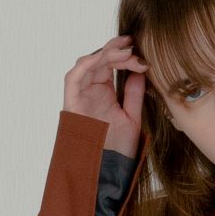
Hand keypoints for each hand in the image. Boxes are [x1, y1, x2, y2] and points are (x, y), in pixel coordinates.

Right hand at [63, 36, 146, 159]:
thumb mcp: (132, 117)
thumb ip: (134, 94)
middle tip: (133, 44)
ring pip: (88, 63)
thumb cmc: (119, 150)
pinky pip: (74, 76)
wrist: (108, 171)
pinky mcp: (72, 102)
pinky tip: (105, 59)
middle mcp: (91, 91)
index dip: (125, 56)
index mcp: (104, 92)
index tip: (142, 56)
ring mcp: (81, 95)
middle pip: (100, 59)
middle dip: (117, 49)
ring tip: (126, 52)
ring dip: (106, 53)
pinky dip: (88, 63)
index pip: (112, 64)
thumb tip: (140, 70)